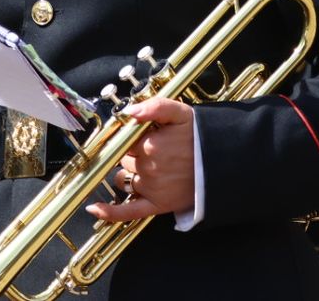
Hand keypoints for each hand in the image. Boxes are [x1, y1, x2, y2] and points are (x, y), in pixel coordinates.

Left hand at [86, 97, 194, 221]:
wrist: (223, 166)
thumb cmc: (201, 138)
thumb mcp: (181, 113)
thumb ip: (155, 106)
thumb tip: (129, 111)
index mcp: (150, 144)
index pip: (123, 140)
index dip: (128, 136)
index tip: (135, 134)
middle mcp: (147, 168)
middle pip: (124, 159)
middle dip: (132, 153)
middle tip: (153, 147)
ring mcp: (151, 188)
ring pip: (123, 179)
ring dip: (128, 173)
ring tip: (148, 166)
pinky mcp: (157, 205)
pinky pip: (128, 211)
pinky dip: (110, 212)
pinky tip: (94, 209)